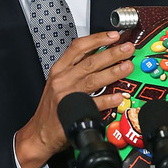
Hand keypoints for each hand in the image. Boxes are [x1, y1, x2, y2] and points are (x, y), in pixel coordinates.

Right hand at [14, 30, 133, 167]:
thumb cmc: (52, 107)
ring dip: (113, 72)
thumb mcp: (58, 82)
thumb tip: (100, 57)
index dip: (97, 39)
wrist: (40, 132)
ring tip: (128, 67)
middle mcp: (62, 79)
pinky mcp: (72, 111)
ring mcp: (67, 95)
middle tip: (127, 48)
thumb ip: (75, 69)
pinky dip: (107, 100)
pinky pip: (94, 104)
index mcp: (59, 69)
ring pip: (93, 79)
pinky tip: (118, 97)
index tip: (113, 36)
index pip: (78, 47)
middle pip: (90, 61)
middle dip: (111, 53)